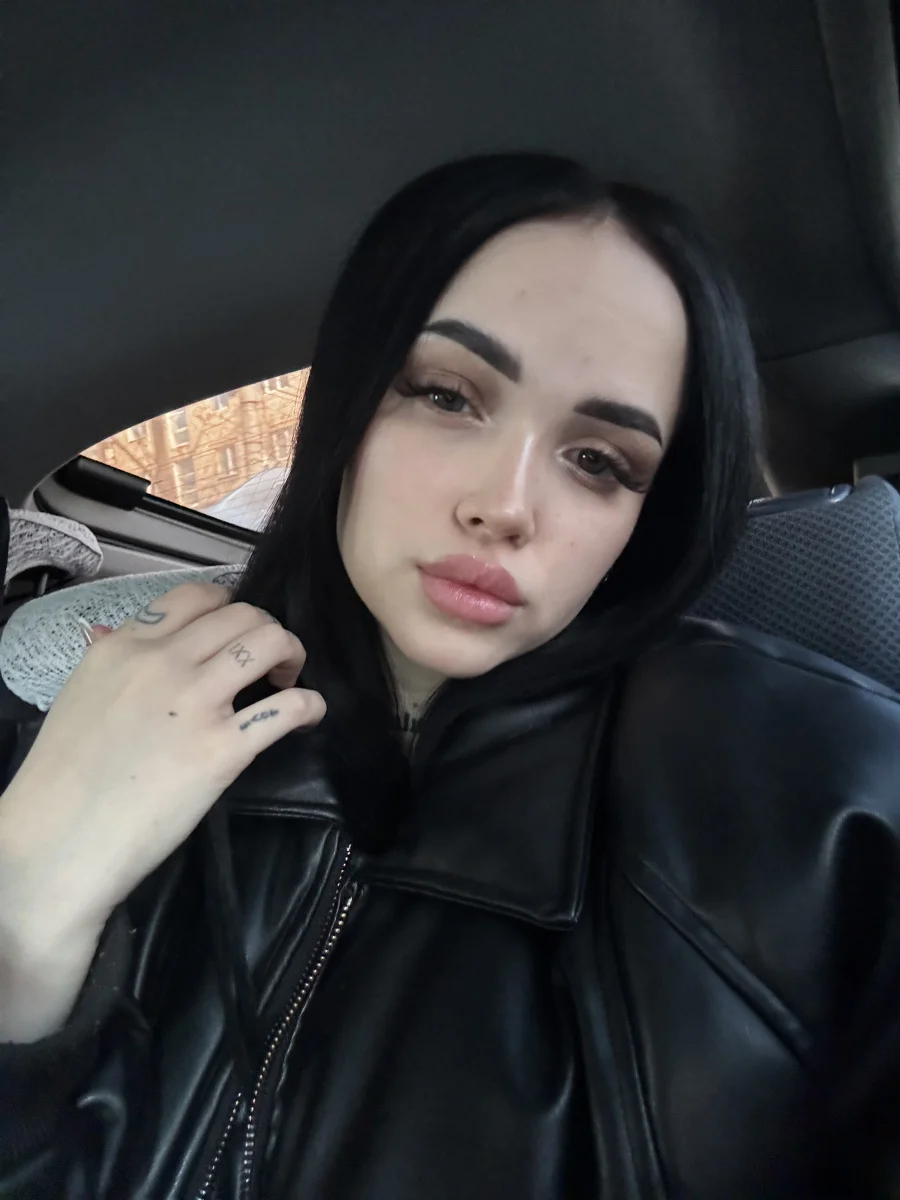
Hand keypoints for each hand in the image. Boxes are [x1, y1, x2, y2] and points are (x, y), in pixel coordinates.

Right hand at [0, 582, 324, 949]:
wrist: (59, 839)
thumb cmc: (64, 776)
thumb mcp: (79, 695)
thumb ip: (107, 659)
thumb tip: (107, 632)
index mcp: (126, 647)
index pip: (196, 597)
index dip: (230, 605)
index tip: (239, 628)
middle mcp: (164, 662)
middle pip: (242, 616)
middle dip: (268, 630)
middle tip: (271, 660)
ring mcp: (196, 702)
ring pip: (268, 643)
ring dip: (291, 654)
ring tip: (288, 679)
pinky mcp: (222, 748)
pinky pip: (287, 708)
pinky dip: (310, 705)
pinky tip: (308, 715)